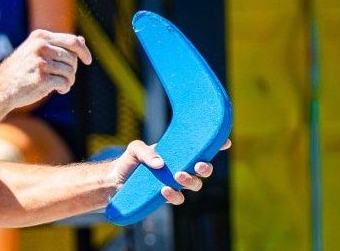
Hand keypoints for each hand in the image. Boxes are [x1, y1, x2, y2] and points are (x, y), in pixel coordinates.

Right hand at [0, 30, 91, 107]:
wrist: (1, 87)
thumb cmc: (21, 69)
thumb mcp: (36, 50)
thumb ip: (57, 45)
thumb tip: (82, 40)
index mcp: (40, 37)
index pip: (72, 41)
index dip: (84, 51)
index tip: (88, 60)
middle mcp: (40, 47)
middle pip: (72, 58)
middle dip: (72, 70)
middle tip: (65, 77)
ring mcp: (40, 62)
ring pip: (70, 71)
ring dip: (69, 81)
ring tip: (60, 84)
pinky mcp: (41, 78)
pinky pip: (65, 83)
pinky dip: (65, 88)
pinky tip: (58, 90)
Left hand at [108, 139, 231, 204]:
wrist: (115, 182)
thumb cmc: (128, 162)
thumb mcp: (135, 149)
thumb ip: (146, 152)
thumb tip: (161, 164)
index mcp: (178, 153)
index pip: (200, 149)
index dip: (215, 145)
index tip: (224, 141)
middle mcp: (181, 168)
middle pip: (204, 169)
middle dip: (206, 168)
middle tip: (198, 165)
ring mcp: (175, 183)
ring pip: (195, 185)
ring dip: (191, 181)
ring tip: (178, 175)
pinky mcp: (167, 197)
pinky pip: (178, 198)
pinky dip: (174, 194)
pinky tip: (165, 190)